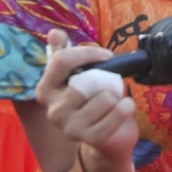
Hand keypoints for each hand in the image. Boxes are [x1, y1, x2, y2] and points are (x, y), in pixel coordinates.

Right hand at [36, 30, 138, 171]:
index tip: (106, 55)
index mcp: (45, 90)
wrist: (103, 136)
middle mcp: (53, 111)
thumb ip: (62, 53)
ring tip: (113, 100)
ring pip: (105, 98)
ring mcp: (70, 127)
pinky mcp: (90, 139)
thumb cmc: (89, 99)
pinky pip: (117, 114)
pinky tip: (124, 108)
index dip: (88, 52)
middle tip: (109, 85)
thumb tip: (54, 32)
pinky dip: (126, 107)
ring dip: (117, 95)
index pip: (61, 61)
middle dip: (106, 79)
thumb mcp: (74, 75)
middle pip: (86, 81)